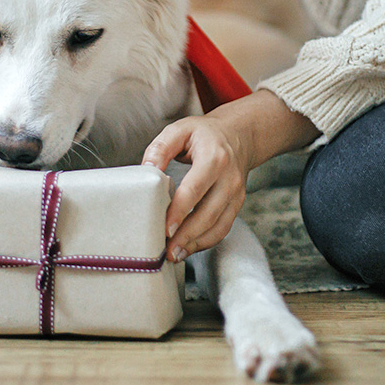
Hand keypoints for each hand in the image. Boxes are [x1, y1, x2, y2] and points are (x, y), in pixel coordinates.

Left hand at [142, 90, 319, 261]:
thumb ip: (160, 148)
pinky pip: (223, 228)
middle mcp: (229, 178)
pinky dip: (206, 241)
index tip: (165, 229)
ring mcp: (236, 193)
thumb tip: (146, 169)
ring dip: (197, 243)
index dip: (180, 211)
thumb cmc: (204, 134)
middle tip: (167, 251)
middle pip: (208, 213)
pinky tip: (189, 247)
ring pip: (218, 226)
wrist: (238, 135)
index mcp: (214, 158)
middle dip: (187, 235)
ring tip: (175, 254)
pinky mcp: (237, 204)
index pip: (195, 189)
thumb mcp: (180, 129)